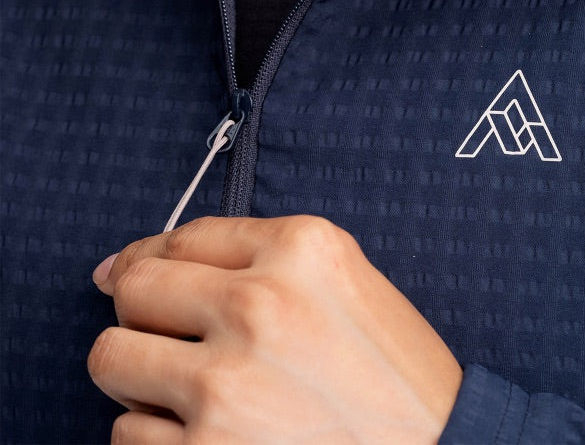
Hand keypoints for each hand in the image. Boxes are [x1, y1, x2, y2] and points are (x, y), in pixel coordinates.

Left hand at [89, 215, 462, 443]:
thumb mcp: (344, 283)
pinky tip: (208, 438)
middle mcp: (260, 305)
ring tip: (190, 395)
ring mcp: (227, 385)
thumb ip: (258, 258)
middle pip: (134, 288)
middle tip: (168, 340)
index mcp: (300, 250)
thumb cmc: (396, 380)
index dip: (144, 256)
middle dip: (139, 314)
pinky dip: (157, 438)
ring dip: (141, 379)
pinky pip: (127, 434)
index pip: (181, 236)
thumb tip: (128, 265)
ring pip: (112, 359)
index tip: (124, 273)